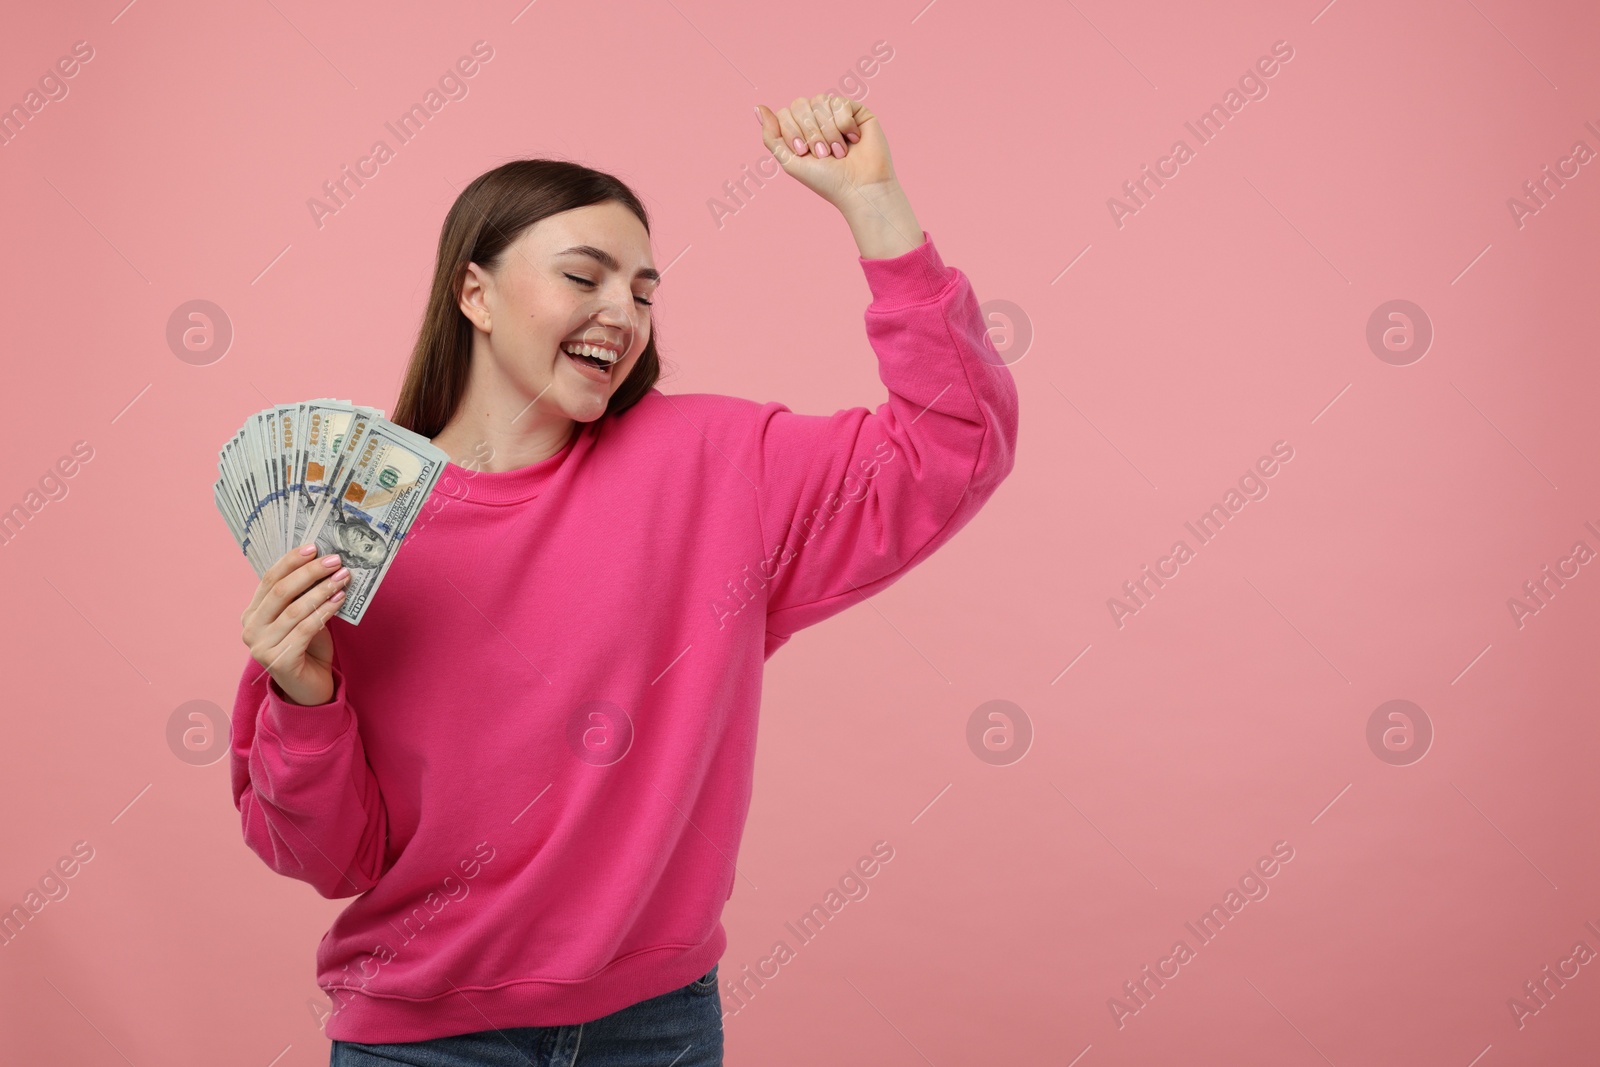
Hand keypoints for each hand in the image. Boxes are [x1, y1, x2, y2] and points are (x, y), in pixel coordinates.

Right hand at [241, 545, 350, 706]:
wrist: (310, 688)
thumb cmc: (308, 647)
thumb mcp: (303, 616)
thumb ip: (304, 595)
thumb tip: (324, 562)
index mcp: (252, 614)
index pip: (268, 580)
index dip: (290, 561)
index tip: (313, 546)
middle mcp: (250, 629)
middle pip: (280, 592)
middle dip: (309, 573)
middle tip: (334, 560)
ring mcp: (261, 647)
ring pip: (294, 610)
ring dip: (322, 590)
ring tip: (343, 578)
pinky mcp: (279, 661)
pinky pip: (305, 629)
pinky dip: (324, 611)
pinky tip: (340, 599)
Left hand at [756, 93, 896, 210]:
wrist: (860, 188)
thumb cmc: (826, 180)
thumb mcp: (790, 161)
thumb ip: (771, 136)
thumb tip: (758, 107)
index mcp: (800, 130)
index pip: (785, 113)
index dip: (792, 131)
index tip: (803, 153)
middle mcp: (818, 119)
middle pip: (800, 104)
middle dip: (810, 132)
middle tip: (823, 154)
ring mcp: (837, 113)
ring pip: (820, 101)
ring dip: (828, 131)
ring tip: (839, 152)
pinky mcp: (856, 111)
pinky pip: (840, 102)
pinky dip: (844, 124)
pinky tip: (853, 139)